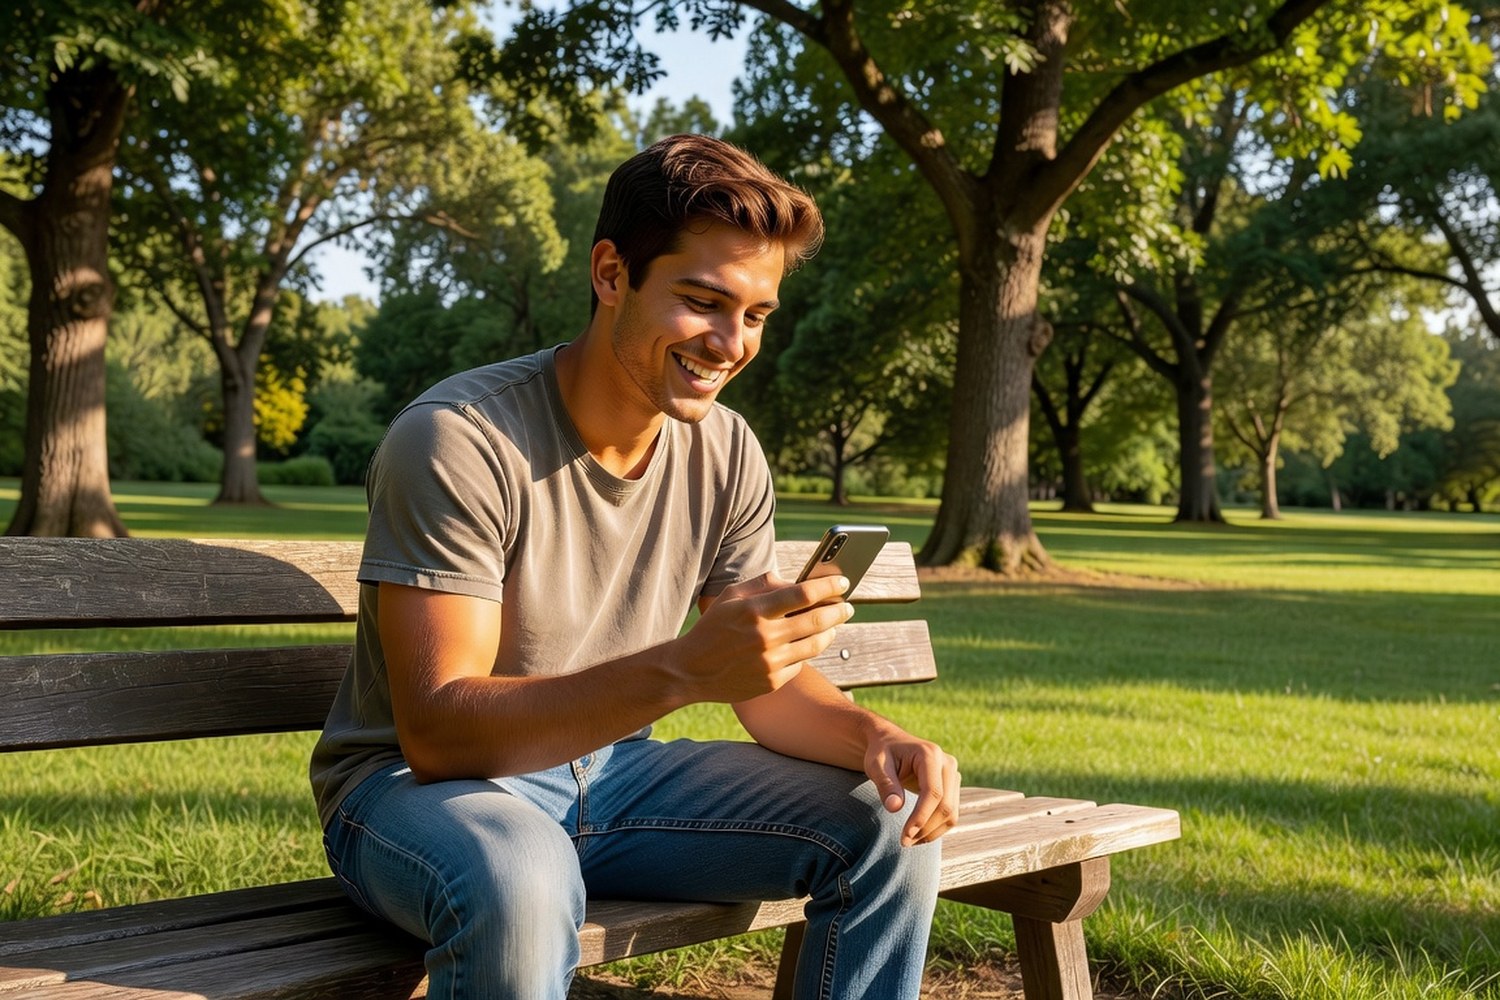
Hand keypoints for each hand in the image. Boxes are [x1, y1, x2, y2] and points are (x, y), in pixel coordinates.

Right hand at [668, 572, 852, 703]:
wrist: (691, 670)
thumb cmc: (713, 627)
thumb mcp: (731, 596)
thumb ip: (764, 584)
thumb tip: (798, 582)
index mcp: (755, 610)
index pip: (803, 594)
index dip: (829, 586)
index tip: (844, 581)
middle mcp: (765, 637)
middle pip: (817, 620)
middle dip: (839, 610)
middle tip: (848, 606)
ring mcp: (770, 662)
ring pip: (815, 644)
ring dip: (830, 632)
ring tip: (834, 625)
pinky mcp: (772, 682)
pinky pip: (801, 664)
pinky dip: (807, 652)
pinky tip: (807, 644)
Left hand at [864, 725, 960, 846]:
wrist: (890, 742)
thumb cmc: (882, 753)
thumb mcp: (876, 765)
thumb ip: (886, 785)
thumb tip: (895, 808)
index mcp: (930, 754)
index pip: (933, 792)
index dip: (921, 817)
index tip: (905, 836)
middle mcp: (947, 763)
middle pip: (946, 805)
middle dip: (926, 828)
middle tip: (904, 842)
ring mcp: (953, 774)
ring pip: (952, 813)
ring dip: (932, 832)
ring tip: (909, 841)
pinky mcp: (953, 786)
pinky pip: (951, 813)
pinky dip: (936, 828)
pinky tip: (918, 834)